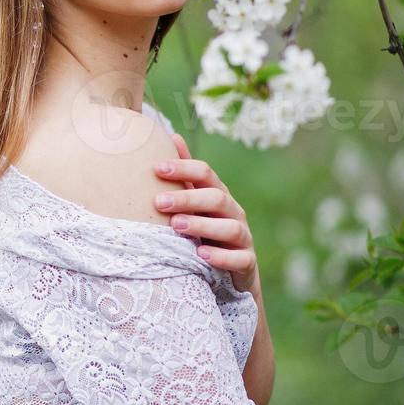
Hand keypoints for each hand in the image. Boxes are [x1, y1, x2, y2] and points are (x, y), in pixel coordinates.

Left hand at [153, 133, 258, 294]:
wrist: (232, 269)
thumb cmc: (206, 228)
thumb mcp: (195, 201)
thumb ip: (185, 173)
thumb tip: (171, 136)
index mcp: (218, 194)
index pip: (205, 173)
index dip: (183, 168)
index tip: (156, 168)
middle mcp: (233, 212)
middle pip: (216, 198)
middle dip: (187, 198)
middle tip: (159, 202)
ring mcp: (242, 236)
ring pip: (229, 227)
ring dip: (201, 226)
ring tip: (176, 226)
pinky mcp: (247, 262)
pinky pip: (239, 258)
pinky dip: (221, 257)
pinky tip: (200, 255)